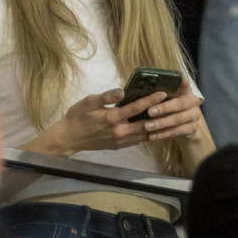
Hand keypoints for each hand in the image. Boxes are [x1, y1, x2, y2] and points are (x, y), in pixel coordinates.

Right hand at [45, 88, 169, 154]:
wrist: (69, 137)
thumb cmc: (77, 117)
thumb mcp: (88, 102)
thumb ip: (106, 96)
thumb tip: (122, 91)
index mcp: (112, 118)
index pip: (136, 108)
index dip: (151, 100)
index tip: (162, 93)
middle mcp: (119, 131)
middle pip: (145, 124)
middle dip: (158, 114)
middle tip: (169, 105)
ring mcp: (119, 141)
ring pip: (143, 135)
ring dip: (154, 126)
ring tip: (163, 116)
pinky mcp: (118, 146)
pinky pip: (136, 140)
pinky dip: (145, 133)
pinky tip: (149, 126)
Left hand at [141, 79, 205, 141]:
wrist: (184, 129)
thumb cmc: (170, 110)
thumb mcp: (166, 101)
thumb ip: (158, 96)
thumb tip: (139, 95)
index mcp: (185, 90)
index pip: (183, 82)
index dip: (177, 81)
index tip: (167, 79)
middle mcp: (192, 101)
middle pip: (179, 103)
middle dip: (164, 108)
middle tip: (149, 112)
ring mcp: (194, 115)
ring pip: (178, 119)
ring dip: (161, 123)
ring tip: (147, 126)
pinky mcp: (192, 128)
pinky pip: (177, 131)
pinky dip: (163, 134)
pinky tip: (152, 135)